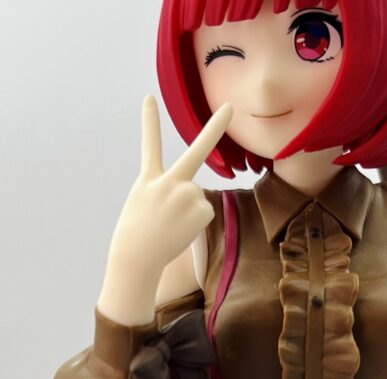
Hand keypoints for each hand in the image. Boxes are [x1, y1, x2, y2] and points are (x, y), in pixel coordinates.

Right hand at [108, 96, 232, 283]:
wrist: (137, 255)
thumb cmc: (137, 236)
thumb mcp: (144, 207)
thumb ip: (167, 194)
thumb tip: (193, 197)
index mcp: (148, 179)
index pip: (150, 145)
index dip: (150, 121)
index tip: (150, 98)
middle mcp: (169, 181)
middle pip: (197, 151)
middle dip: (216, 127)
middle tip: (231, 106)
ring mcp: (186, 193)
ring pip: (197, 199)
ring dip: (189, 213)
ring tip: (171, 226)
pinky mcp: (201, 209)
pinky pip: (205, 213)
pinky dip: (196, 223)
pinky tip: (180, 230)